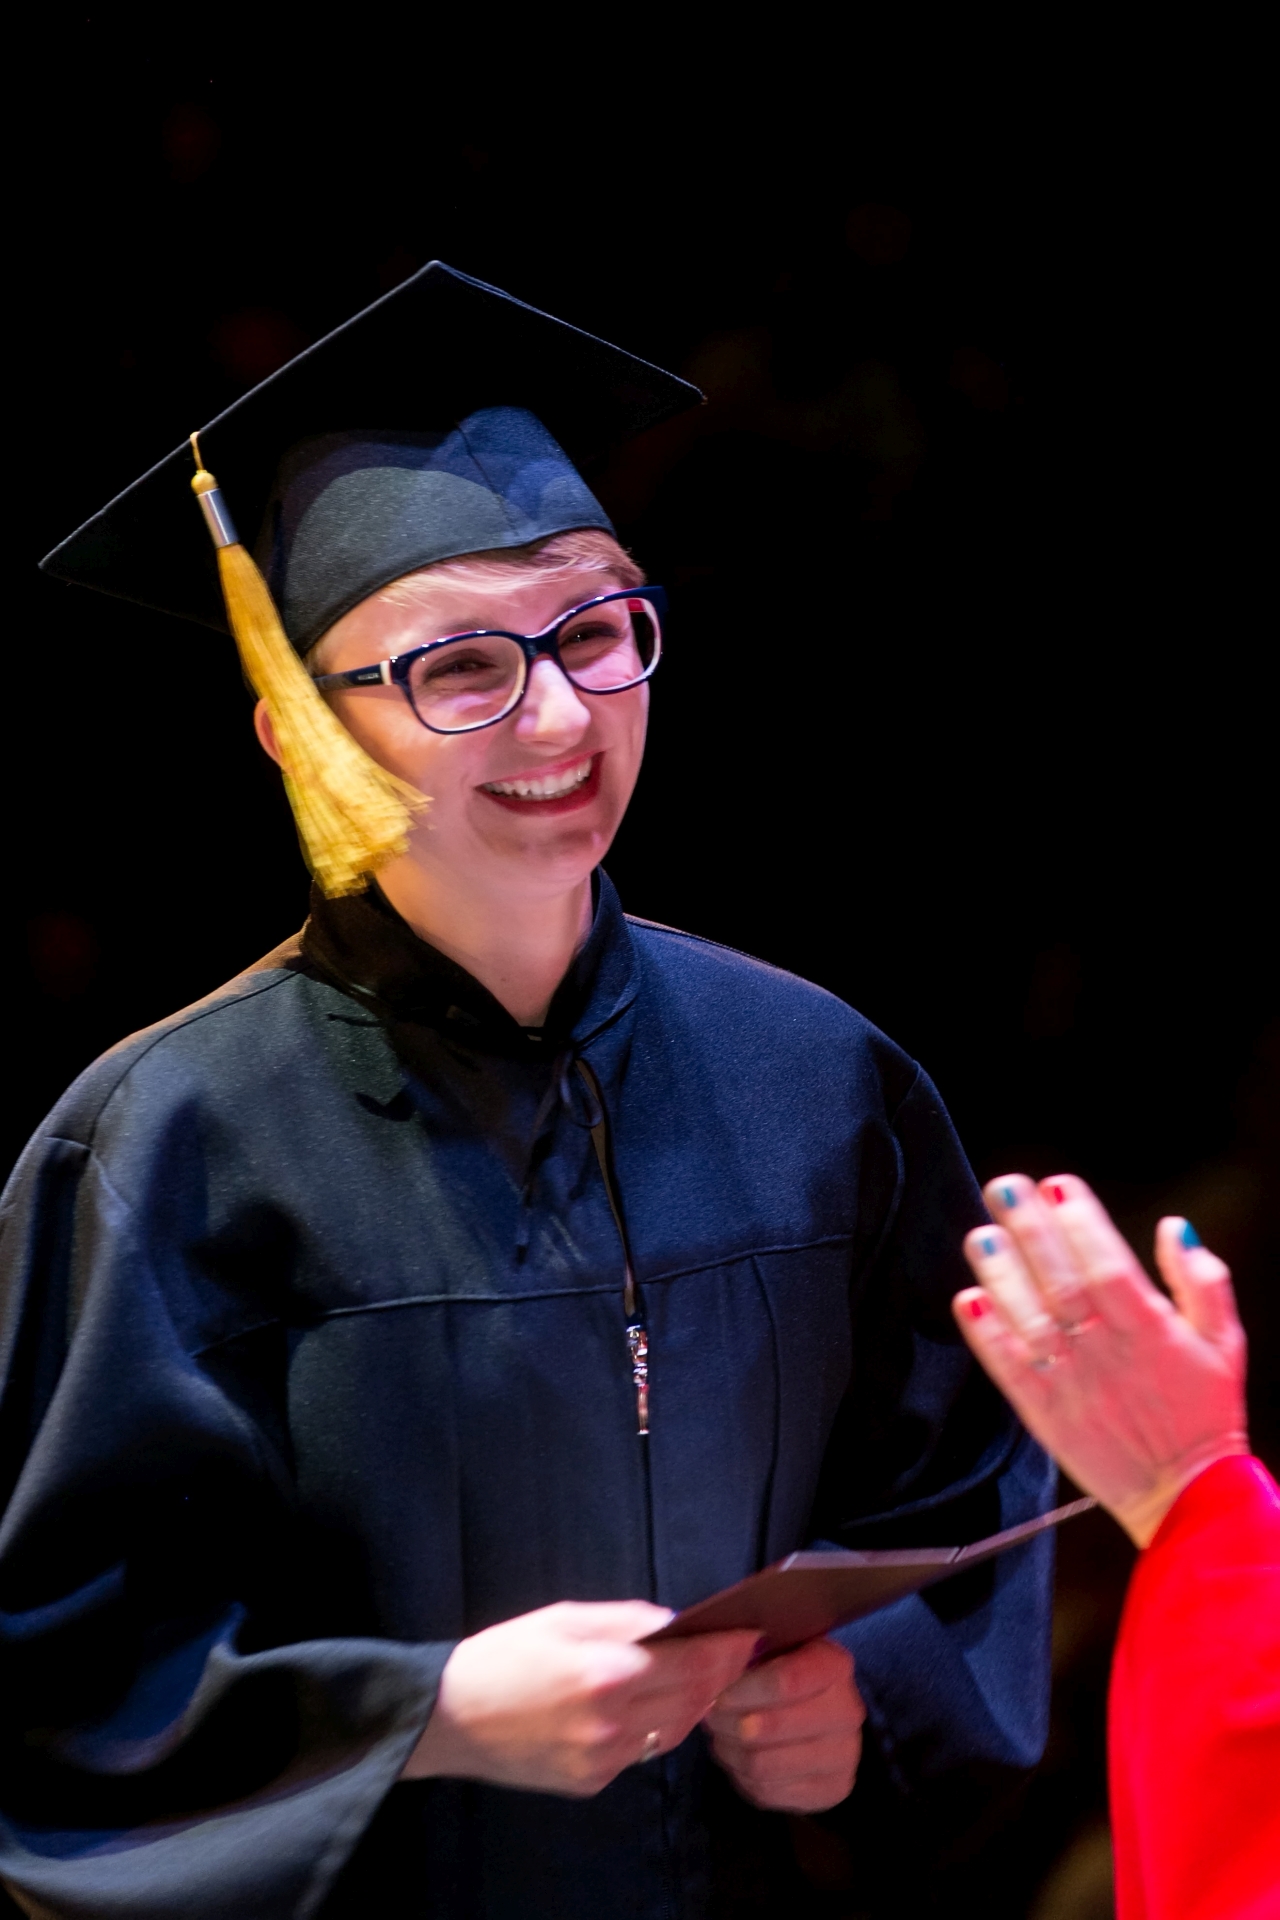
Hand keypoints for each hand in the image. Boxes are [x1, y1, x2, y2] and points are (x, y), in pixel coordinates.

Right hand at [402, 1600, 758, 1795]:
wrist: (450, 1717)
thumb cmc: (506, 1654)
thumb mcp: (565, 1616)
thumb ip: (627, 1619)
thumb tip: (676, 1622)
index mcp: (606, 1674)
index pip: (692, 1663)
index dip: (727, 1649)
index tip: (750, 1634)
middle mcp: (612, 1724)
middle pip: (692, 1701)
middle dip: (719, 1675)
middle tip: (736, 1653)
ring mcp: (603, 1760)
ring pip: (673, 1732)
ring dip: (693, 1704)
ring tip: (701, 1677)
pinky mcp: (592, 1783)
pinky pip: (641, 1753)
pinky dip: (655, 1728)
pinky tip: (650, 1707)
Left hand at [703, 1636, 864, 1811]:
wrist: (814, 1713)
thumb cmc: (781, 1671)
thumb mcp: (769, 1647)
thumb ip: (746, 1650)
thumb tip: (716, 1660)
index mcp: (834, 1664)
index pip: (786, 1681)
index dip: (745, 1691)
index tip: (719, 1695)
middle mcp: (848, 1710)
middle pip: (773, 1728)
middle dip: (731, 1724)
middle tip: (712, 1717)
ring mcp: (845, 1754)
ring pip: (764, 1764)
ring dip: (732, 1752)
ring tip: (721, 1736)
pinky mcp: (833, 1789)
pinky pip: (770, 1793)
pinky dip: (743, 1778)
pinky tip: (739, 1758)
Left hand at [955, 1173, 1249, 1546]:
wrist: (1186, 1496)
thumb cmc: (1204, 1413)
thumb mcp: (1224, 1342)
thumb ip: (1202, 1281)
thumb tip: (1175, 1228)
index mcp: (1152, 1332)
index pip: (1111, 1268)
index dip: (1082, 1225)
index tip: (1057, 1185)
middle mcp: (1108, 1355)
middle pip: (1062, 1284)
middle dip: (1031, 1232)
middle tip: (1005, 1188)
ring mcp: (1072, 1385)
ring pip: (1030, 1323)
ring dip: (1001, 1278)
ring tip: (981, 1235)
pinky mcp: (1045, 1414)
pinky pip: (1011, 1371)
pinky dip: (987, 1337)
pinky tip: (968, 1300)